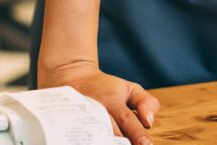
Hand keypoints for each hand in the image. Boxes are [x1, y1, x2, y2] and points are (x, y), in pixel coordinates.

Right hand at [39, 59, 159, 144]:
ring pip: (95, 137)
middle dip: (122, 143)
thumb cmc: (107, 89)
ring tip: (117, 144)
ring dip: (106, 141)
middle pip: (110, 133)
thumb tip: (149, 122)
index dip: (137, 133)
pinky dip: (89, 140)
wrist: (73, 79)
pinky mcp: (68, 126)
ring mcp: (80, 118)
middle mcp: (95, 110)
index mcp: (112, 101)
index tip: (146, 144)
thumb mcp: (130, 89)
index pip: (126, 120)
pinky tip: (95, 141)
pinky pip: (80, 138)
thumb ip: (146, 103)